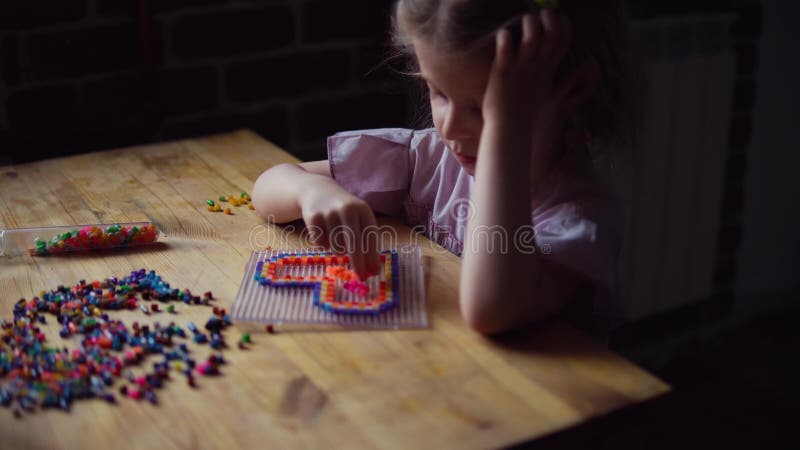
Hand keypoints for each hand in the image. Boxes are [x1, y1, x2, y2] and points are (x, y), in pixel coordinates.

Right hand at [299, 181, 380, 279]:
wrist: (317, 190)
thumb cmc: (343, 210)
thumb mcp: (358, 217)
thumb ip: (366, 239)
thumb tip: (373, 269)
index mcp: (363, 209)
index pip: (370, 237)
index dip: (372, 256)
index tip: (374, 272)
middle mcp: (347, 209)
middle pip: (354, 244)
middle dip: (358, 263)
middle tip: (361, 277)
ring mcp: (329, 212)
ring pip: (337, 247)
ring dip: (337, 249)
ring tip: (336, 237)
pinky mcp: (313, 217)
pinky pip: (320, 244)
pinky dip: (323, 244)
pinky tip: (323, 231)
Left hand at [482, 11, 596, 158]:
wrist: (509, 130)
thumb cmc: (526, 114)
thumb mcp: (549, 96)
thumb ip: (563, 84)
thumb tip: (577, 77)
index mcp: (548, 70)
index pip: (564, 41)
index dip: (563, 25)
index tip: (557, 17)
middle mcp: (537, 67)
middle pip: (551, 34)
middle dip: (549, 18)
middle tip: (541, 14)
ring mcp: (521, 69)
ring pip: (532, 37)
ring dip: (529, 24)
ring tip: (523, 22)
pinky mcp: (503, 72)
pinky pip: (505, 50)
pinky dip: (505, 39)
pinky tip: (503, 35)